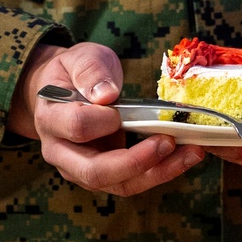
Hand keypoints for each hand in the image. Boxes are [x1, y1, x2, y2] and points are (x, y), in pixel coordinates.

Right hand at [8, 40, 205, 196]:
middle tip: (168, 142)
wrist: (66, 89)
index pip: (76, 128)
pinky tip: (185, 155)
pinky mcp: (105, 175)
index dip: (102, 121)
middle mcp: (62, 153)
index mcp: (51, 118)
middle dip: (135, 162)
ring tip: (190, 152)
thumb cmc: (75, 71)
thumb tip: (107, 95)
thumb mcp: (81, 57)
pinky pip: (133, 181)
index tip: (120, 109)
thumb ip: (91, 71)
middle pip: (95, 172)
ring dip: (157, 172)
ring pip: (119, 184)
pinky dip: (160, 170)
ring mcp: (82, 169)